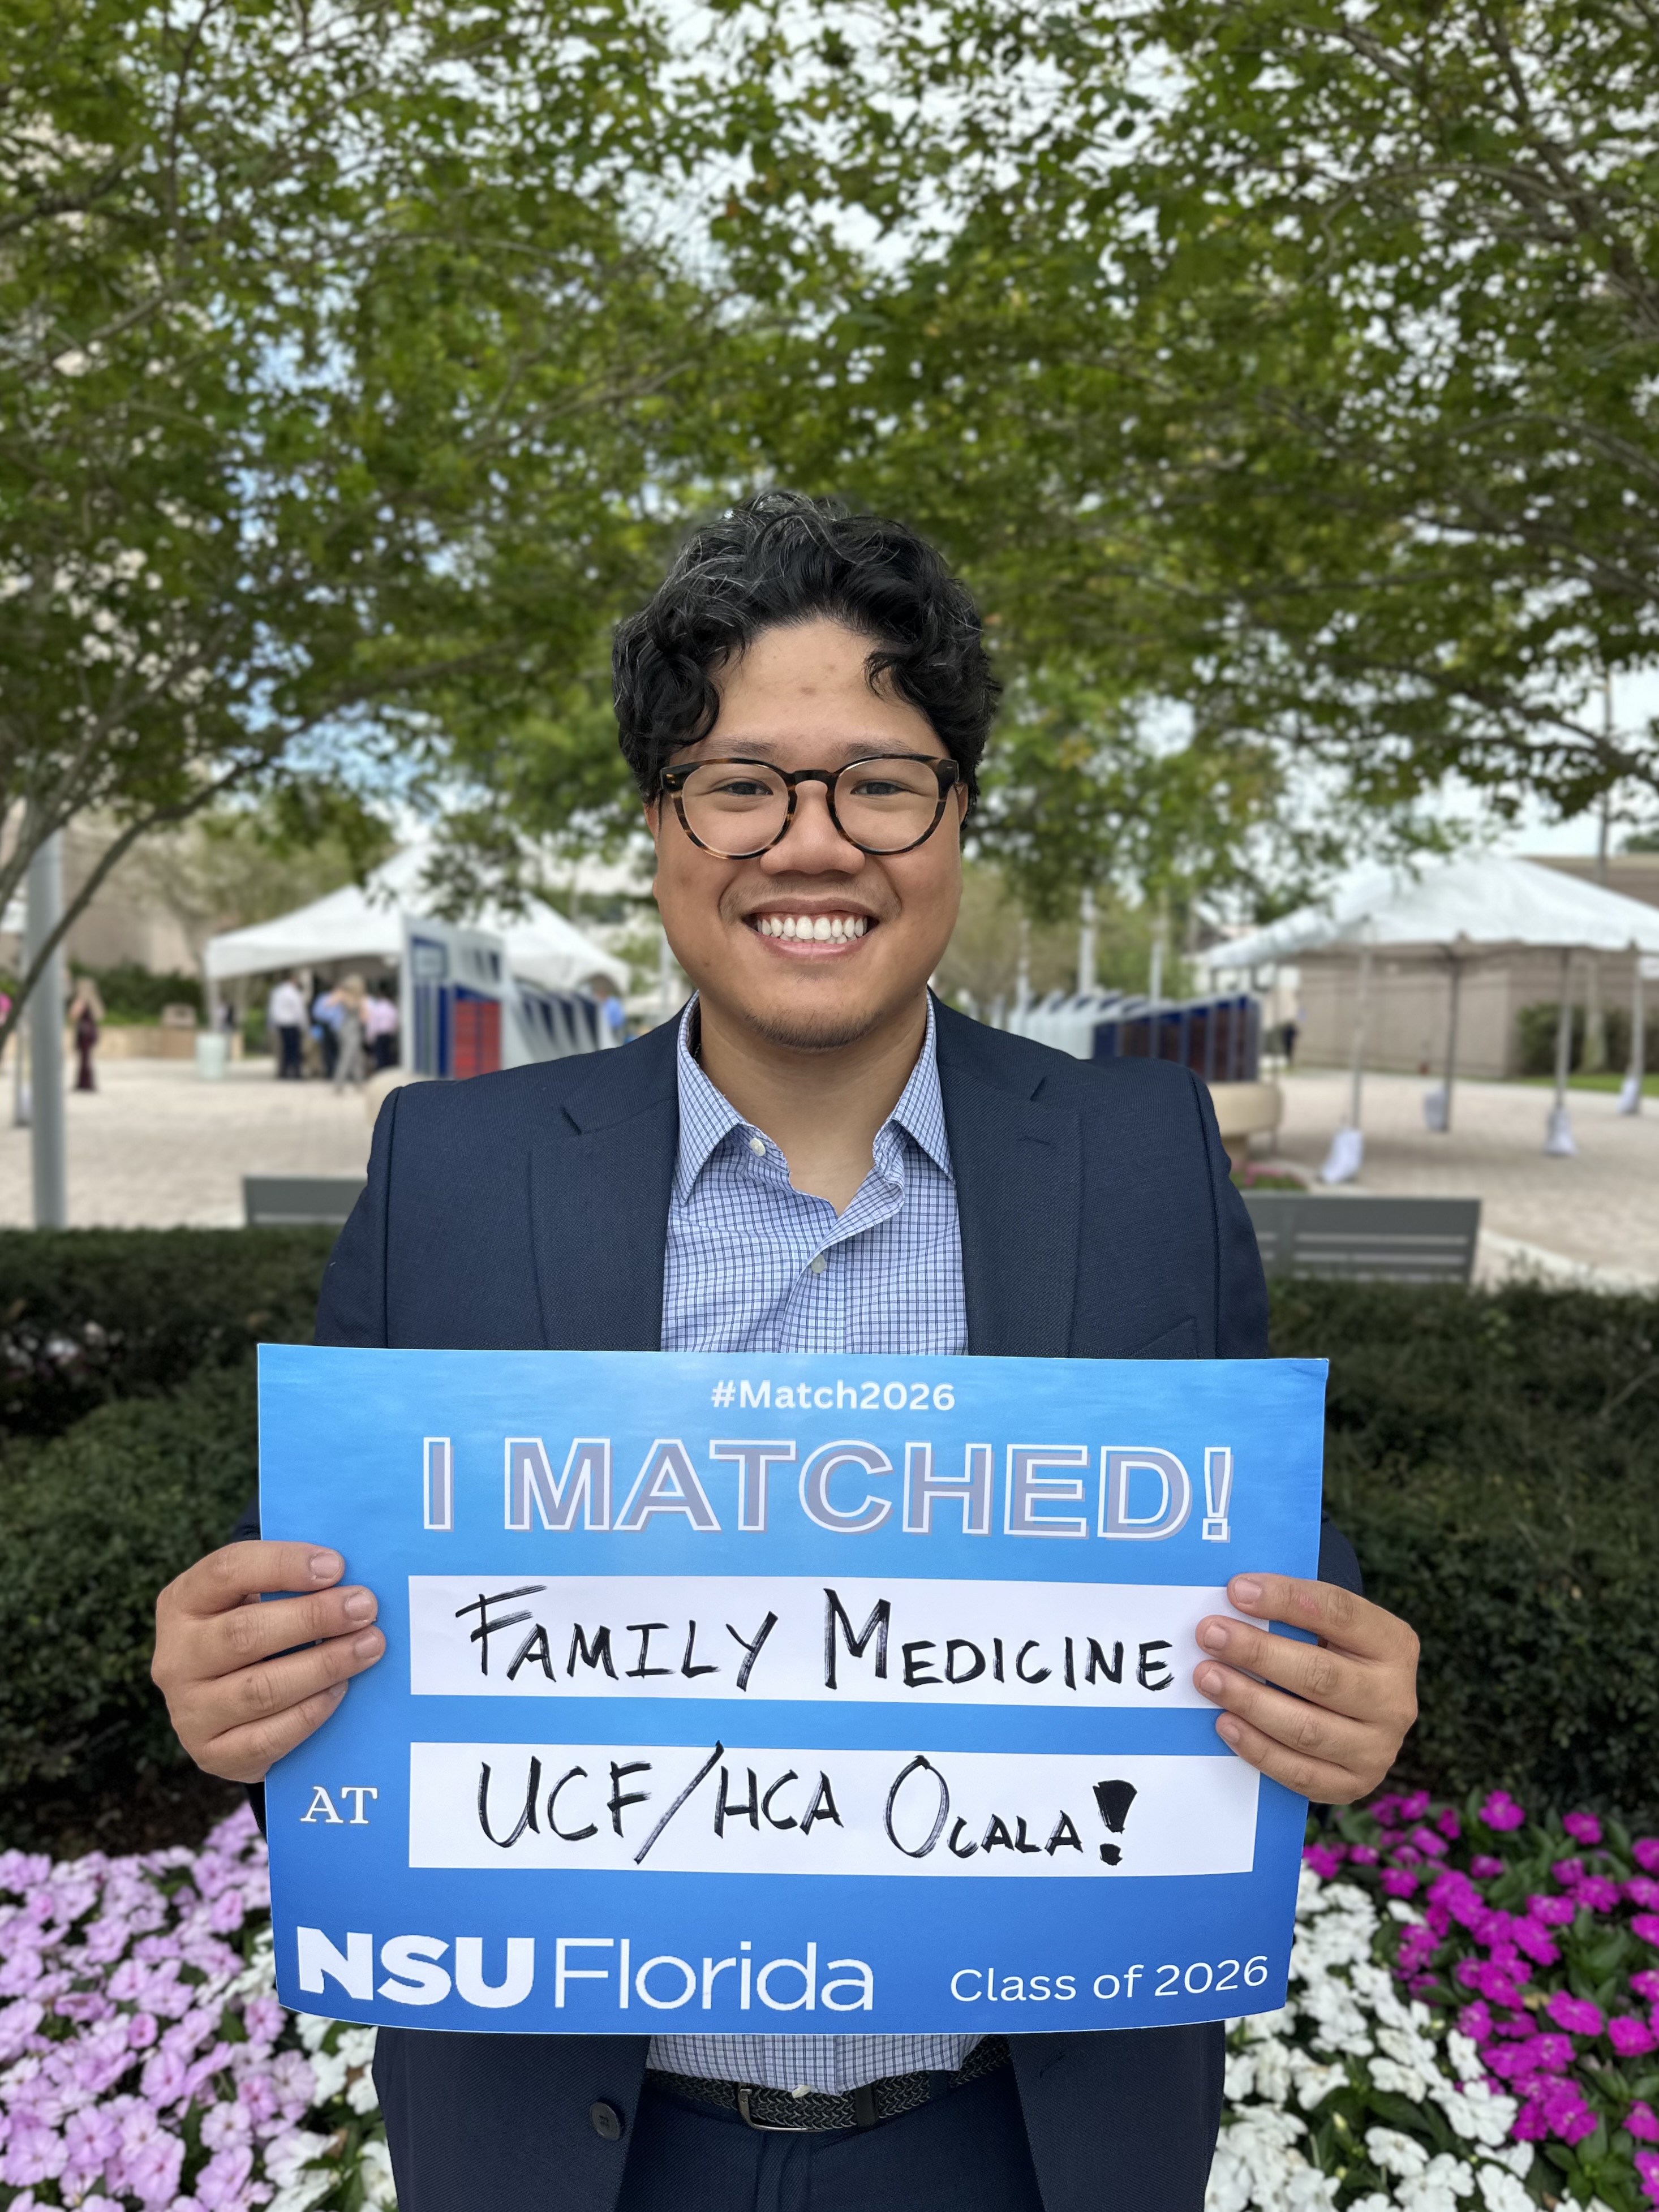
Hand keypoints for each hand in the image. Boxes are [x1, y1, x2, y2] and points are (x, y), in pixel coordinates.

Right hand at [153, 1542, 384, 1783]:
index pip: (226, 1572)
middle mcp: (176, 1657)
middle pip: (244, 1633)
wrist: (225, 1707)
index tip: (336, 1565)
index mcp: (183, 1602)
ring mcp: (188, 1711)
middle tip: (365, 1608)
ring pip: (260, 1689)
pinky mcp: (212, 1754)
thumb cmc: (255, 1631)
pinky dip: (309, 1713)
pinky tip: (341, 1690)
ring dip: (323, 1666)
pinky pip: (266, 1739)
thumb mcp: (254, 1597)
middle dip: (313, 1618)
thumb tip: (350, 1578)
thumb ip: (290, 1583)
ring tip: (369, 1646)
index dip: (282, 1564)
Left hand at [1193, 1574, 1418, 1803]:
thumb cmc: (1331, 1655)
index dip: (1287, 1598)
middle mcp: (1394, 1698)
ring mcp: (1378, 1748)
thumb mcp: (1330, 1627)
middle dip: (1258, 1653)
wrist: (1360, 1715)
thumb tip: (1234, 1595)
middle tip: (1209, 1635)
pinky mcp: (1354, 1784)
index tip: (1237, 1590)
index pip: (1339, 1613)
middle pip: (1320, 1675)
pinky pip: (1299, 1772)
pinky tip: (1225, 1723)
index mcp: (1393, 1643)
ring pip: (1307, 1729)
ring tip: (1208, 1678)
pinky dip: (1258, 1748)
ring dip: (1250, 1701)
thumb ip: (1293, 1611)